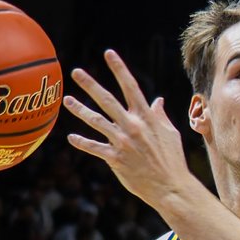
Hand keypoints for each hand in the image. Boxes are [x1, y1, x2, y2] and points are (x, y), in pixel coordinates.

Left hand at [64, 51, 189, 215]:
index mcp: (146, 117)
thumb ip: (160, 115)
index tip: (108, 53)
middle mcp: (133, 126)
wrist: (170, 187)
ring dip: (80, 110)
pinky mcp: (116, 159)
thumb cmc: (172, 159)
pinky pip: (95, 148)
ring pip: (96, 121)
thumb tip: (157, 100)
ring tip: (66, 100)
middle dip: (91, 84)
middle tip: (76, 72)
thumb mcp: (170, 133)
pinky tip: (70, 137)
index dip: (119, 68)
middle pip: (107, 100)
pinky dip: (82, 142)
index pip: (130, 86)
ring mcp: (123, 142)